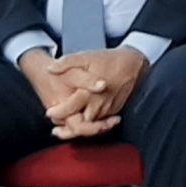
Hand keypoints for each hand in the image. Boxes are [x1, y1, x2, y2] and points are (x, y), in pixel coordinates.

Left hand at [29, 47, 147, 138]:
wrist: (135, 64)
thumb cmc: (110, 60)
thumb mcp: (87, 57)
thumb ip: (67, 63)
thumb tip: (50, 69)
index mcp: (88, 94)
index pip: (69, 110)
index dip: (58, 113)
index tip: (50, 112)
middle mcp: (98, 106)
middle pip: (80, 126)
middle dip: (67, 129)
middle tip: (56, 130)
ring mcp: (107, 110)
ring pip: (90, 127)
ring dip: (78, 128)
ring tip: (66, 127)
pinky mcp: (114, 112)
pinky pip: (99, 123)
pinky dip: (90, 125)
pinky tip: (83, 121)